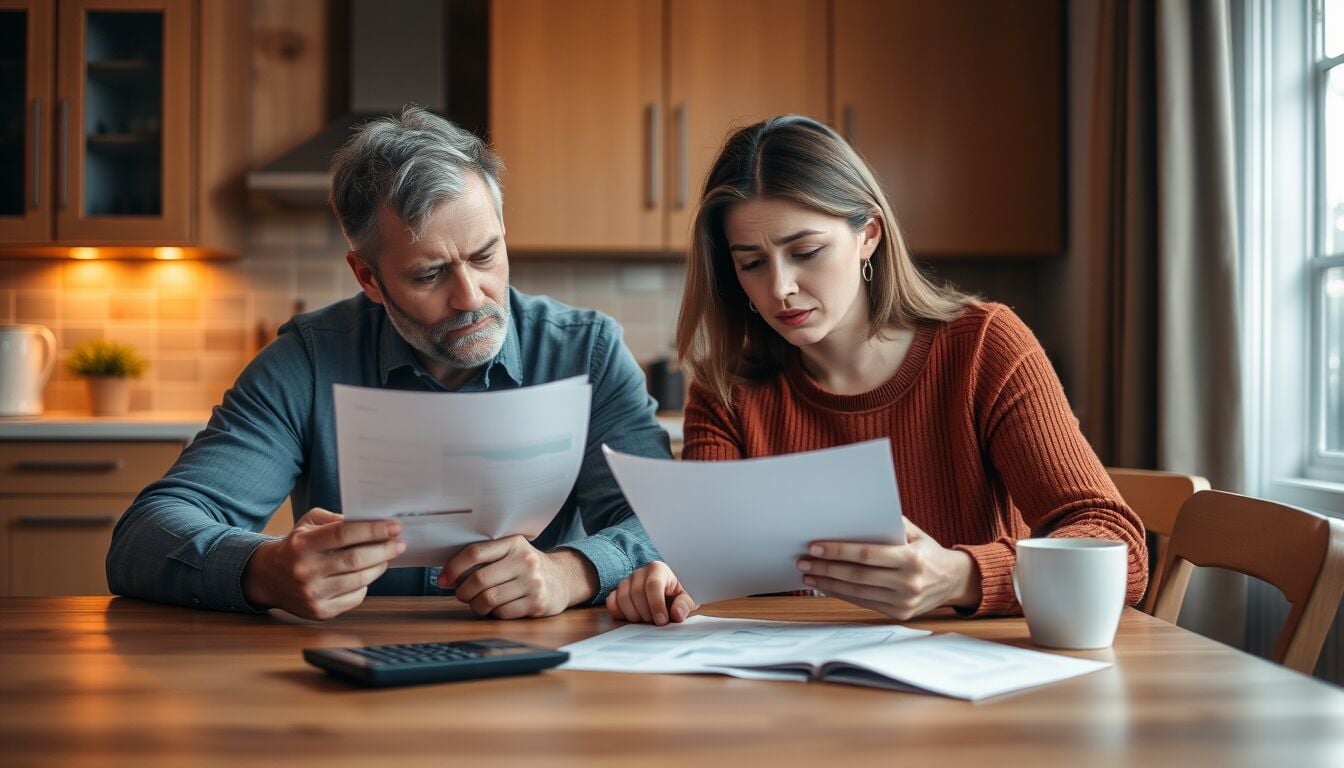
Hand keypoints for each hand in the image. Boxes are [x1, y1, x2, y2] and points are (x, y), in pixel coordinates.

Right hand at [242, 508, 404, 620]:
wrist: (269, 577)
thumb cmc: (296, 546)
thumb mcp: (309, 523)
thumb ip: (337, 520)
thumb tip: (371, 523)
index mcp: (303, 544)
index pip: (344, 534)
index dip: (373, 530)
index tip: (395, 527)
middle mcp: (306, 570)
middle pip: (356, 559)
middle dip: (384, 550)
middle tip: (399, 543)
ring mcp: (312, 594)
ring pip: (359, 580)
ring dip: (379, 567)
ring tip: (387, 556)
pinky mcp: (319, 612)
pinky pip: (355, 597)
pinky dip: (365, 585)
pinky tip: (366, 575)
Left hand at [437, 535, 597, 618]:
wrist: (563, 579)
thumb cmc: (526, 567)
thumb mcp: (511, 553)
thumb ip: (485, 557)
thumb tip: (448, 573)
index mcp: (513, 543)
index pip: (475, 552)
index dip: (453, 568)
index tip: (442, 579)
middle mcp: (525, 561)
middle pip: (478, 579)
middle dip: (462, 591)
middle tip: (461, 595)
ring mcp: (533, 583)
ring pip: (488, 599)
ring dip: (476, 605)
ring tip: (478, 603)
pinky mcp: (537, 604)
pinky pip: (502, 613)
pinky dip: (494, 613)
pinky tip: (498, 608)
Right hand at [605, 561, 697, 625]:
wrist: (668, 593)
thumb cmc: (678, 594)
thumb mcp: (688, 598)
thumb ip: (684, 605)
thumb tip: (676, 614)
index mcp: (658, 569)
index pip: (653, 585)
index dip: (656, 605)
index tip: (662, 620)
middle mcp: (640, 572)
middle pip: (636, 592)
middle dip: (646, 612)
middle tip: (655, 622)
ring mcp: (627, 581)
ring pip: (622, 597)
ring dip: (634, 615)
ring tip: (646, 620)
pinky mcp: (617, 591)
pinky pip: (611, 601)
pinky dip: (618, 612)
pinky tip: (631, 617)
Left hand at [797, 517, 980, 619]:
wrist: (954, 580)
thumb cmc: (927, 551)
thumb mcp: (914, 533)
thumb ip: (888, 525)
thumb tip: (851, 516)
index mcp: (911, 559)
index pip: (866, 555)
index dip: (838, 551)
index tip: (814, 546)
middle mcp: (908, 583)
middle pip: (856, 575)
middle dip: (826, 568)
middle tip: (803, 561)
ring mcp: (904, 602)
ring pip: (856, 592)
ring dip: (828, 584)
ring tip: (809, 574)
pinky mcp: (899, 614)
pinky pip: (863, 602)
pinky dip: (841, 594)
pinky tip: (826, 586)